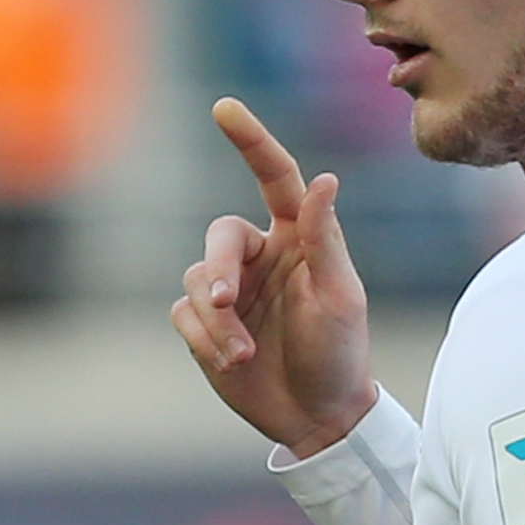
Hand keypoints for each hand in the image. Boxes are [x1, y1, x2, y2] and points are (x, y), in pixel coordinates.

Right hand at [172, 98, 377, 455]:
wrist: (317, 416)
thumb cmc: (339, 353)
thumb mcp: (340, 296)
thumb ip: (324, 239)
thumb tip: (325, 179)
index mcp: (294, 238)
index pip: (272, 177)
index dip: (250, 141)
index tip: (224, 108)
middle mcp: (258, 256)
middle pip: (219, 237)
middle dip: (218, 270)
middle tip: (226, 302)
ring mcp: (228, 291)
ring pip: (197, 281)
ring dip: (217, 320)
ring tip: (243, 354)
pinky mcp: (203, 325)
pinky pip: (184, 315)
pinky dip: (206, 339)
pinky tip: (233, 362)